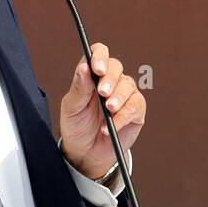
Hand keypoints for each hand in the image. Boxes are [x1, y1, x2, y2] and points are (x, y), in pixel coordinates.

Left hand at [59, 42, 145, 180]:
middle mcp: (110, 81)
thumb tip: (84, 67)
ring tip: (109, 111)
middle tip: (103, 93)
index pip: (99, 53)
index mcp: (92, 75)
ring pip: (128, 85)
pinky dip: (123, 117)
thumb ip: (79, 87)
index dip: (100, 56)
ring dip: (118, 98)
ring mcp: (124, 95)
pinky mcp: (136, 111)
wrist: (86, 152)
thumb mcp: (71, 108)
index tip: (97, 69)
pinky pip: (135, 106)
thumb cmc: (77, 126)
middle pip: (116, 66)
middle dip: (110, 79)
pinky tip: (111, 127)